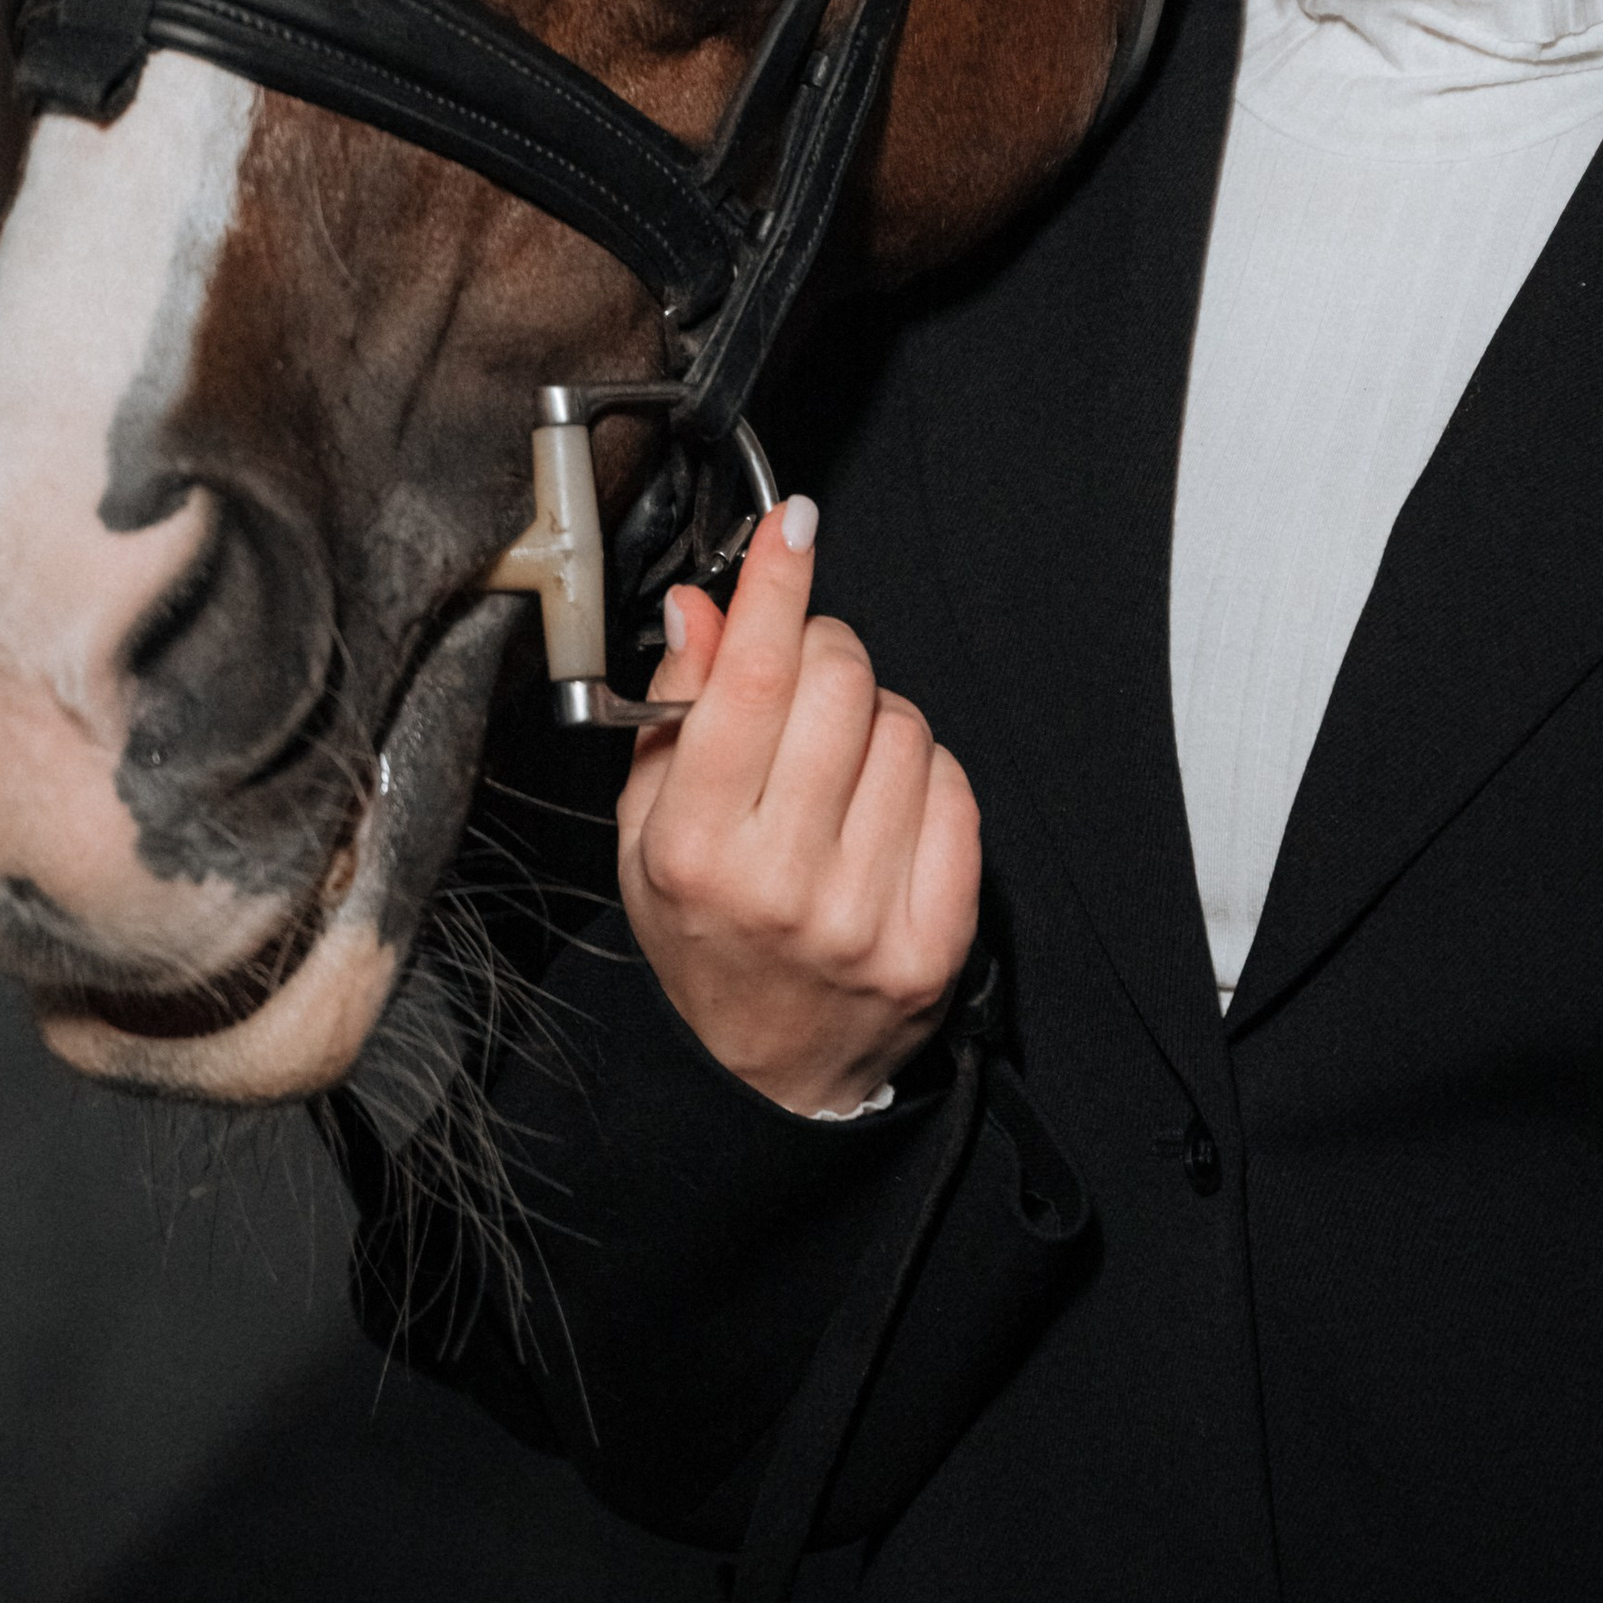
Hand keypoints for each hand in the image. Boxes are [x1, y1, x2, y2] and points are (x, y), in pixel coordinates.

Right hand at [616, 495, 981, 1117]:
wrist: (763, 1078)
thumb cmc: (703, 939)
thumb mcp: (648, 832)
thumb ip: (674, 713)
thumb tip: (704, 609)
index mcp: (695, 849)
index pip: (750, 680)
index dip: (778, 584)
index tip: (794, 524)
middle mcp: (781, 882)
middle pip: (841, 683)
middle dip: (827, 650)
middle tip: (805, 678)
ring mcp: (865, 915)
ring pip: (904, 726)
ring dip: (874, 720)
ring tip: (838, 771)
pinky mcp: (934, 939)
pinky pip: (955, 790)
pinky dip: (922, 777)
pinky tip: (883, 813)